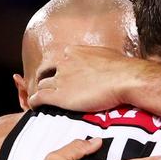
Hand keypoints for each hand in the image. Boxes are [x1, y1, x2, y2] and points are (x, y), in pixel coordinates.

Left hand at [28, 45, 144, 112]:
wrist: (125, 79)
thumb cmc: (122, 69)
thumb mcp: (106, 55)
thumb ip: (96, 58)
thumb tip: (102, 63)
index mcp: (74, 52)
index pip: (60, 60)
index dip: (59, 70)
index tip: (63, 76)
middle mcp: (64, 63)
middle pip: (47, 72)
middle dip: (47, 80)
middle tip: (49, 88)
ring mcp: (61, 79)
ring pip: (42, 86)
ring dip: (42, 92)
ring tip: (43, 101)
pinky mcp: (60, 96)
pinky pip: (39, 98)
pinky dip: (35, 102)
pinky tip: (35, 107)